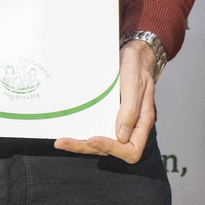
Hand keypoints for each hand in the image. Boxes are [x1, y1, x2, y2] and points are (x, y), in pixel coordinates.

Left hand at [56, 41, 161, 163]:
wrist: (134, 54)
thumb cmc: (137, 66)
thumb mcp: (135, 84)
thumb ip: (130, 110)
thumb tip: (122, 137)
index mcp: (143, 121)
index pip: (131, 149)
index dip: (112, 148)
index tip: (93, 138)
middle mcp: (131, 126)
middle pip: (111, 150)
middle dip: (87, 147)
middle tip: (63, 142)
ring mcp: (120, 123)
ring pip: (101, 143)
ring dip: (81, 144)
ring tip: (61, 142)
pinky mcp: (109, 117)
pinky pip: (98, 131)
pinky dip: (83, 135)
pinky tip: (70, 132)